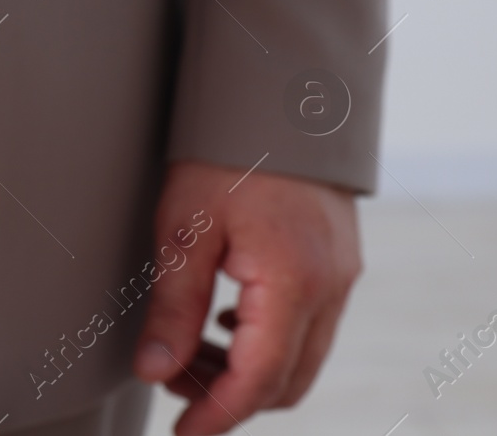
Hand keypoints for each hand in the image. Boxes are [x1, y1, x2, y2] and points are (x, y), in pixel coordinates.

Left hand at [134, 160, 360, 435]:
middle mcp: (330, 287)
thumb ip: (173, 306)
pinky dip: (267, 338)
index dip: (217, 415)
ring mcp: (341, 275)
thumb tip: (155, 369)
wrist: (276, 95)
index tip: (182, 433)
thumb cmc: (226, 152)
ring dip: (247, 368)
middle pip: (286, 380)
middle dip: (228, 394)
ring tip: (190, 347)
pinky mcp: (338, 260)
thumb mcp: (184, 228)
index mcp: (293, 284)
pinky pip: (309, 325)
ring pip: (301, 357)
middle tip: (173, 379)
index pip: (258, 381)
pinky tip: (225, 317)